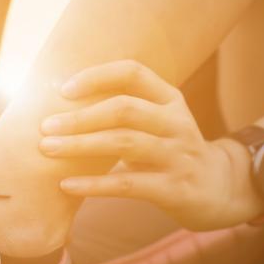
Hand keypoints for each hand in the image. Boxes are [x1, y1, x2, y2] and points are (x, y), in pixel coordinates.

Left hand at [39, 60, 263, 229]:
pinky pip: (127, 184)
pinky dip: (93, 184)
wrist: (219, 191)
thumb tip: (59, 103)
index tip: (62, 90)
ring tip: (48, 149)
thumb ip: (123, 111)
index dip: (96, 76)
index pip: (132, 72)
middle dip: (79, 117)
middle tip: (44, 126)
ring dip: (81, 145)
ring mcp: (178, 155)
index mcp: (170, 99)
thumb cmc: (170, 152)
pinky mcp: (174, 188)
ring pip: (125, 143)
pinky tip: (66, 184)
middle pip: (124, 108)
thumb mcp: (157, 123)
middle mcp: (177, 122)